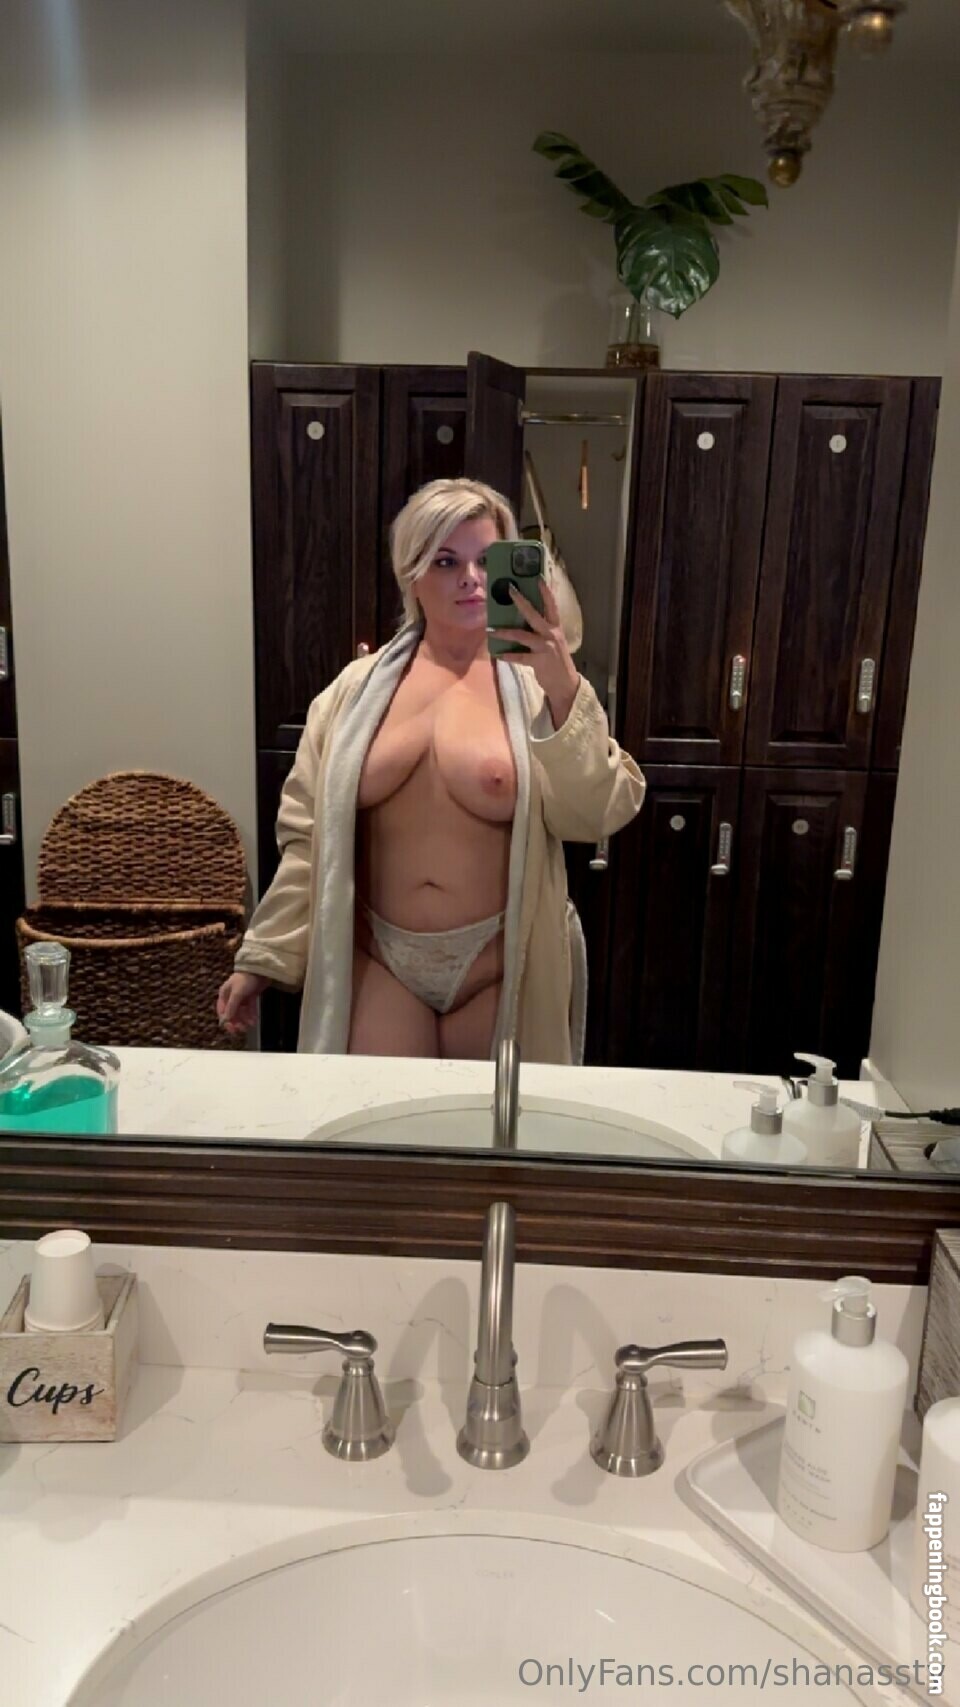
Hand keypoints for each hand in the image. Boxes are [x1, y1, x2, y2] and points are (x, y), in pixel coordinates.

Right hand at [217, 971, 268, 1035]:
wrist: (261, 969)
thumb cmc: (246, 978)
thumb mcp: (237, 992)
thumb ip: (232, 1006)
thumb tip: (226, 1019)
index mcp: (224, 994)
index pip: (222, 1011)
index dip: (226, 1021)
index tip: (231, 1029)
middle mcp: (231, 996)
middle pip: (232, 1013)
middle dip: (237, 1022)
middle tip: (242, 1029)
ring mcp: (241, 997)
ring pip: (241, 1012)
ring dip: (245, 1019)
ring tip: (251, 1025)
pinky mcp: (250, 997)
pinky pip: (249, 1009)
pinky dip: (251, 1015)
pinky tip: (254, 1020)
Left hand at [492, 576, 579, 727]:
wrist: (565, 684)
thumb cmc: (556, 661)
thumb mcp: (553, 642)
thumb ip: (542, 631)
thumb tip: (522, 620)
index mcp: (556, 627)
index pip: (552, 605)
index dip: (546, 592)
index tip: (538, 578)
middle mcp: (551, 634)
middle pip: (534, 614)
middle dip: (521, 602)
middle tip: (510, 590)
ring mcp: (545, 647)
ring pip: (522, 635)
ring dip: (505, 632)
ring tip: (490, 630)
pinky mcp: (539, 661)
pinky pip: (520, 657)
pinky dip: (508, 656)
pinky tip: (498, 655)